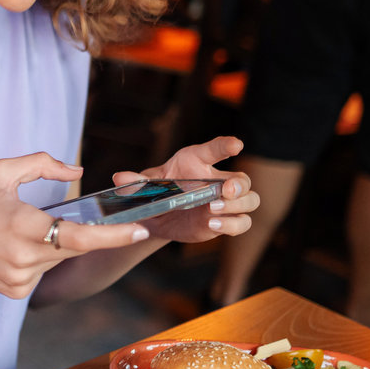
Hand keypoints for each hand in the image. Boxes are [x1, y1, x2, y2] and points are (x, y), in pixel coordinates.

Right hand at [0, 153, 150, 299]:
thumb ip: (41, 164)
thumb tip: (77, 171)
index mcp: (23, 225)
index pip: (79, 236)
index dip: (113, 235)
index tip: (139, 230)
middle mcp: (25, 256)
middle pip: (75, 246)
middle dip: (82, 231)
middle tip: (65, 218)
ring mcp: (21, 278)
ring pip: (59, 259)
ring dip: (53, 243)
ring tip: (17, 231)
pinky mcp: (17, 291)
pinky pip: (43, 272)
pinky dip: (38, 258)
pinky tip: (11, 249)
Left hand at [116, 135, 257, 243]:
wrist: (157, 217)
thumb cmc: (156, 191)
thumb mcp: (144, 185)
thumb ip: (135, 181)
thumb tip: (120, 178)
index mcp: (197, 161)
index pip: (215, 149)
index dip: (226, 145)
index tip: (236, 145)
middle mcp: (216, 179)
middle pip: (242, 178)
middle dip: (238, 184)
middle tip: (225, 191)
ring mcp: (224, 202)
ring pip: (249, 200)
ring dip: (238, 205)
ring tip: (214, 209)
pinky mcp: (224, 221)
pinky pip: (241, 222)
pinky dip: (232, 224)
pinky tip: (214, 224)